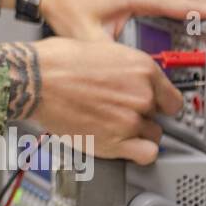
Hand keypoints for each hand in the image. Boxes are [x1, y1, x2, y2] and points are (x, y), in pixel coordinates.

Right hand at [0, 37, 182, 164]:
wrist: (34, 80)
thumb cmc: (56, 62)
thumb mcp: (101, 51)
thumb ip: (124, 70)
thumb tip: (130, 80)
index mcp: (142, 68)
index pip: (171, 97)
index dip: (158, 102)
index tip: (152, 106)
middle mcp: (142, 94)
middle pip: (159, 116)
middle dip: (141, 115)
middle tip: (118, 112)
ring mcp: (130, 119)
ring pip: (152, 135)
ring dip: (136, 133)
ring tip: (112, 127)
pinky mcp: (116, 141)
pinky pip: (146, 154)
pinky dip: (138, 153)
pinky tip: (123, 146)